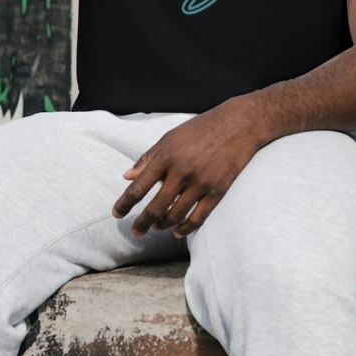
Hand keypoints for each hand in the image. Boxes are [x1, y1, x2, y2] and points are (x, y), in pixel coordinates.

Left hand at [112, 97, 269, 237]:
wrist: (238, 124)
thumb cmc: (199, 129)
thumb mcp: (169, 138)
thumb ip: (147, 159)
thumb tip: (127, 177)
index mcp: (166, 157)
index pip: (139, 187)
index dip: (125, 204)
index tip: (117, 215)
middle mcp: (182, 172)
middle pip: (156, 207)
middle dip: (142, 223)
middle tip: (135, 231)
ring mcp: (201, 183)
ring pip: (176, 215)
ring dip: (162, 225)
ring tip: (156, 228)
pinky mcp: (218, 191)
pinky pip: (199, 217)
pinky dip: (186, 228)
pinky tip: (177, 231)